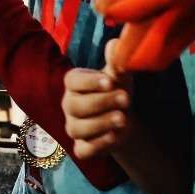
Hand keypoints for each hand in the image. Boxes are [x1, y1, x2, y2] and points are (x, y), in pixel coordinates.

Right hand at [61, 39, 134, 159]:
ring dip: (101, 123)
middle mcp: (69, 105)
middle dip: (101, 102)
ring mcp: (73, 127)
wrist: (125, 119)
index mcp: (74, 84)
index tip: (110, 81)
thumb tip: (116, 44)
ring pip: (78, 128)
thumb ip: (117, 62)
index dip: (89, 82)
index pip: (72, 81)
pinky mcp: (81, 148)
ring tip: (123, 118)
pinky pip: (83, 149)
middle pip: (75, 105)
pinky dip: (99, 144)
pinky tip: (114, 136)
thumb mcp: (120, 76)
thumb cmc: (118, 91)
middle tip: (125, 99)